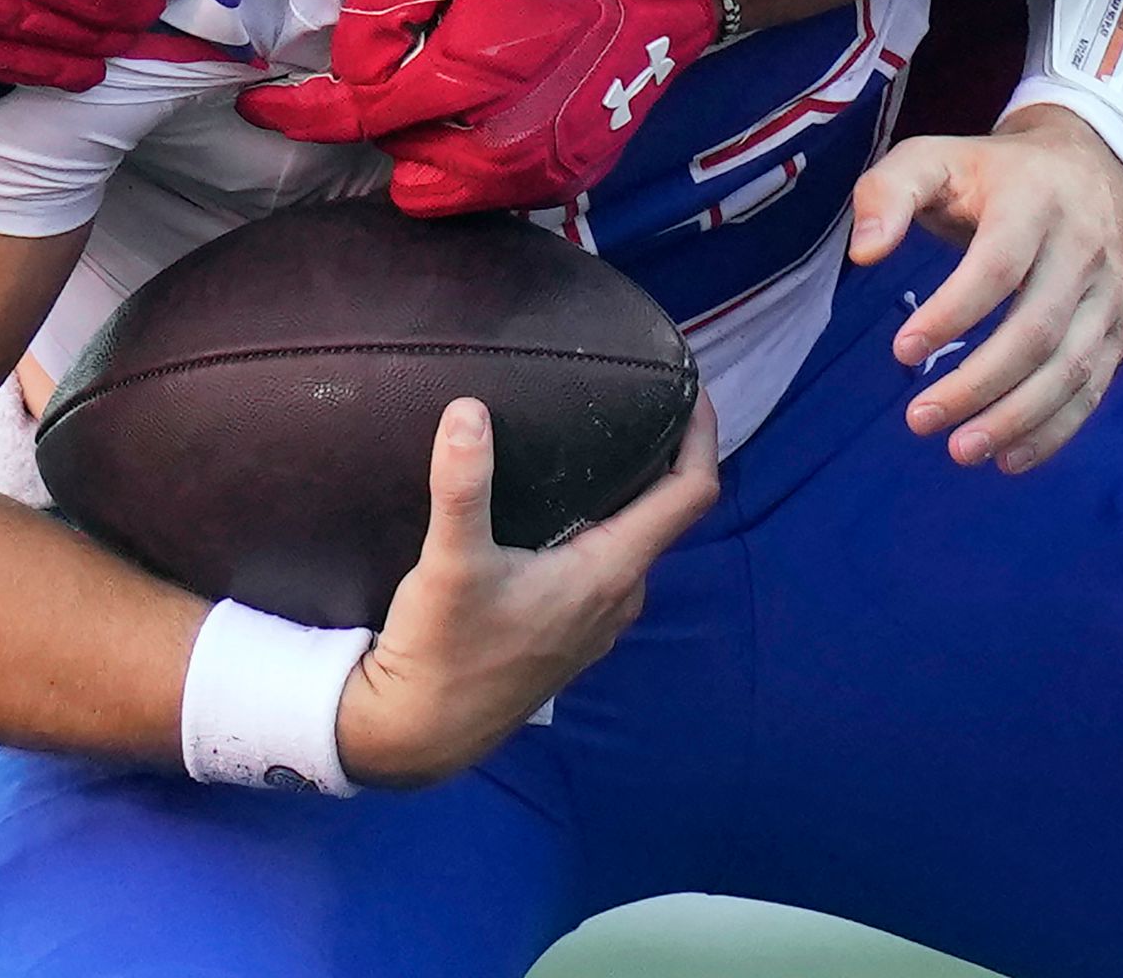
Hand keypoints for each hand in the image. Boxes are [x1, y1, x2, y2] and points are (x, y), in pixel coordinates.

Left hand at [238, 0, 721, 214]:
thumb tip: (355, 55)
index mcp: (473, 72)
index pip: (361, 113)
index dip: (300, 114)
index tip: (259, 108)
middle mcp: (503, 140)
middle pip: (393, 149)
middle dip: (386, 105)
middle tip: (422, 48)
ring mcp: (538, 170)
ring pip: (431, 184)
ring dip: (421, 140)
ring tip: (454, 82)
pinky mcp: (564, 181)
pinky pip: (481, 191)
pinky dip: (466, 157)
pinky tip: (493, 105)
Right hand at [334, 392, 720, 788]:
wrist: (421, 734)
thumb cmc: (443, 653)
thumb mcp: (450, 563)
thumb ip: (462, 485)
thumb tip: (469, 411)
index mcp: (610, 573)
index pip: (690, 495)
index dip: (701, 435)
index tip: (689, 388)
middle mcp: (618, 597)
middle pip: (665, 512)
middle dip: (662, 454)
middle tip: (636, 398)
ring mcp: (597, 620)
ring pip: (633, 539)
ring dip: (628, 492)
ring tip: (598, 439)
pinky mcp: (570, 631)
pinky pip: (605, 563)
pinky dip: (599, 524)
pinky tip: (559, 506)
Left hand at [844, 102, 1122, 474]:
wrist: (1089, 169)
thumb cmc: (991, 174)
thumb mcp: (932, 158)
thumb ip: (886, 193)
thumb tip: (864, 252)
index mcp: (1035, 201)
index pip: (999, 265)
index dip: (953, 312)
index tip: (902, 351)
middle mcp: (1084, 247)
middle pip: (1037, 329)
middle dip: (978, 383)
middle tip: (919, 419)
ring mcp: (1108, 293)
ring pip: (1071, 368)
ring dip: (1016, 418)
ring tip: (959, 450)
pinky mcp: (1119, 328)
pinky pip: (1093, 388)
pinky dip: (1054, 431)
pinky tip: (1008, 458)